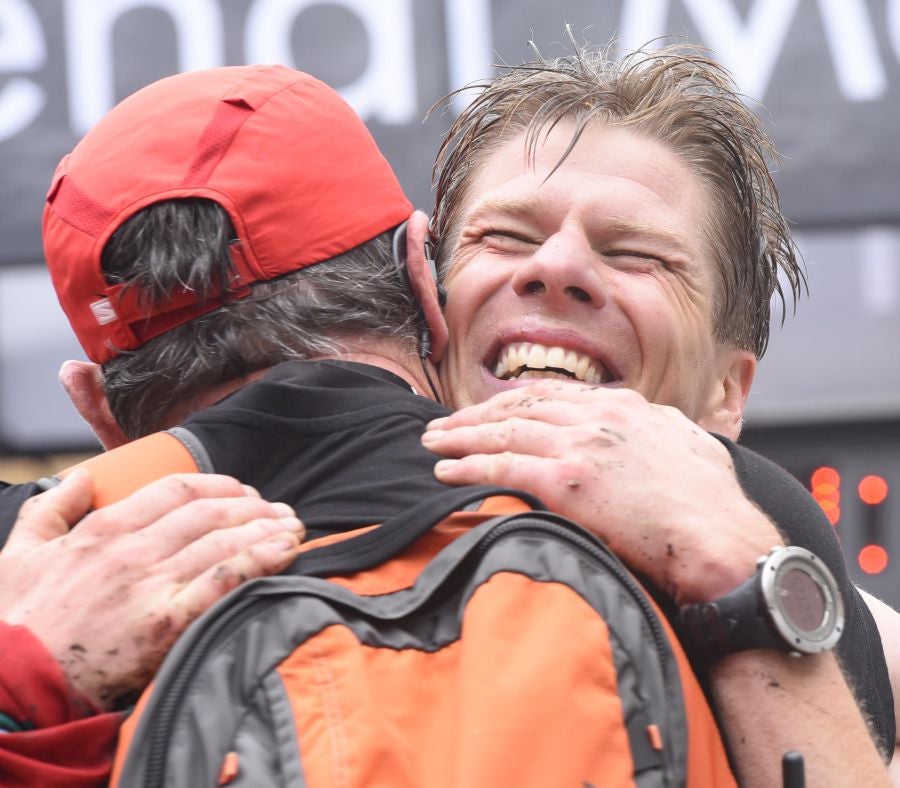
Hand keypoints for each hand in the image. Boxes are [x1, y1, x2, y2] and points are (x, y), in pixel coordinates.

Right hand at [0, 470, 303, 709]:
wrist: (13, 688)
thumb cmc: (16, 624)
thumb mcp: (19, 554)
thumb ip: (52, 509)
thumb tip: (83, 478)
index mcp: (105, 529)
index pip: (176, 491)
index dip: (218, 486)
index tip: (242, 490)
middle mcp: (134, 550)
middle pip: (211, 512)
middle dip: (253, 506)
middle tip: (279, 509)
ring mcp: (152, 584)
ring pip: (225, 541)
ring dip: (267, 529)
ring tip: (294, 526)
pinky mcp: (168, 623)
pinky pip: (226, 580)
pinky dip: (262, 560)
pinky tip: (286, 552)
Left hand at [422, 380, 781, 605]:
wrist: (723, 538)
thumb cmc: (714, 505)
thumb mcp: (692, 448)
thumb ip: (664, 433)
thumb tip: (662, 432)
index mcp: (626, 408)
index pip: (555, 396)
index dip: (515, 403)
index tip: (491, 411)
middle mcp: (599, 417)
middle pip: (520, 406)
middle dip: (476, 415)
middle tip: (444, 424)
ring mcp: (581, 445)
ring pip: (504, 431)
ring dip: (461, 437)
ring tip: (432, 443)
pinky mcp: (567, 480)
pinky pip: (503, 465)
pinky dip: (468, 466)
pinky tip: (445, 471)